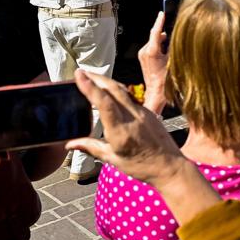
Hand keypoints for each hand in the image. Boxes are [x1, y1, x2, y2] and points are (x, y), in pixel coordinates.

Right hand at [67, 71, 187, 189]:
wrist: (170, 167)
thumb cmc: (141, 167)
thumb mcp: (113, 160)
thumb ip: (91, 147)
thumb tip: (69, 144)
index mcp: (121, 131)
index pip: (104, 103)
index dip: (90, 87)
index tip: (80, 75)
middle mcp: (132, 118)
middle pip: (113, 89)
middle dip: (96, 77)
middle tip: (81, 72)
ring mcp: (143, 112)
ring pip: (122, 90)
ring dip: (106, 81)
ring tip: (92, 77)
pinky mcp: (149, 111)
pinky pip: (130, 96)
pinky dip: (117, 89)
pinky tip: (110, 90)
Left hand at [137, 11, 168, 110]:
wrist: (156, 92)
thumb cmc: (165, 81)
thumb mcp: (173, 61)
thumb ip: (172, 47)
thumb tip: (174, 38)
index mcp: (151, 51)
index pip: (155, 31)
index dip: (160, 21)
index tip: (162, 13)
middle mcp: (144, 52)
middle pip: (155, 36)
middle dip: (164, 35)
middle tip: (174, 36)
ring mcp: (142, 55)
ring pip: (154, 42)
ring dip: (162, 43)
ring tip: (170, 51)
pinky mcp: (142, 58)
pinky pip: (151, 48)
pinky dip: (158, 48)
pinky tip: (165, 55)